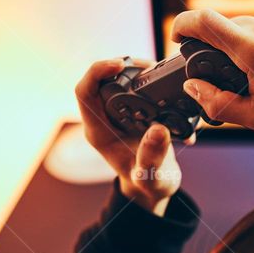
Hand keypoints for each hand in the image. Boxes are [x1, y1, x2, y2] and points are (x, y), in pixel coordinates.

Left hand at [74, 59, 188, 214]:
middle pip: (102, 79)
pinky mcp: (134, 112)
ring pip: (121, 80)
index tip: (120, 65)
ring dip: (141, 72)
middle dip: (124, 66)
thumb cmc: (148, 185)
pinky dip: (153, 83)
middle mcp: (105, 119)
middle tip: (151, 67)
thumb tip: (158, 129)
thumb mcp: (151, 177)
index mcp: (99, 132)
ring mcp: (119, 115)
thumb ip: (152, 157)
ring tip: (162, 74)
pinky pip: (138, 88)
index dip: (97, 72)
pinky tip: (169, 89)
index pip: (84, 92)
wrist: (153, 187)